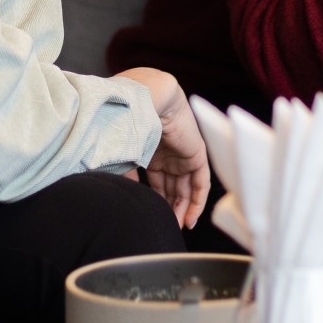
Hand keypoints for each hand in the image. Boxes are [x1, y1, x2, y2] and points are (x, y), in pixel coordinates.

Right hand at [114, 67, 210, 228]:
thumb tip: (121, 195)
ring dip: (182, 206)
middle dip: (169, 205)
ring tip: (176, 225)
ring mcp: (182, 152)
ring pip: (186, 185)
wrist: (147, 98)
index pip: (156, 178)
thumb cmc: (127, 118)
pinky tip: (190, 218)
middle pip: (172, 184)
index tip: (150, 214)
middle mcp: (167, 151)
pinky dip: (197, 200)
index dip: (154, 198)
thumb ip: (123, 173)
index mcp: (150, 147)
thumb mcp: (122, 153)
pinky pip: (201, 182)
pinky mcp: (196, 153)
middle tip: (165, 224)